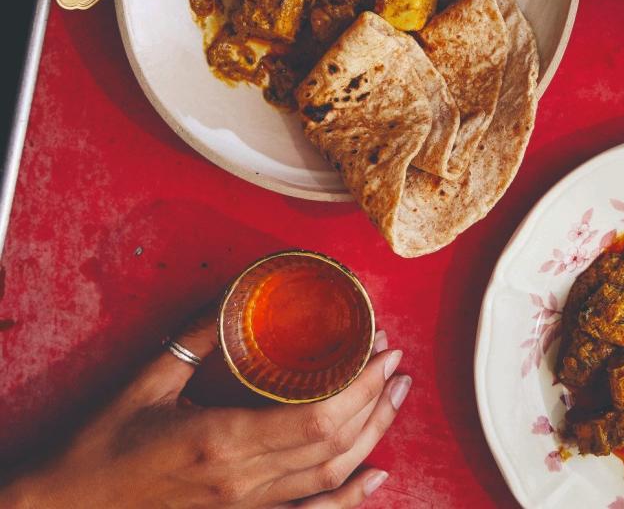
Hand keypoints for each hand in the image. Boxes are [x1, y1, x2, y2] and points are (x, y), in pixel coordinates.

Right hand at [0, 313, 409, 507]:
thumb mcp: (149, 380)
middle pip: (334, 443)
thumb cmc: (104, 444)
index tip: (383, 351)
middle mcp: (243, 479)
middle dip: (376, 399)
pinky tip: (377, 476)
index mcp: (222, 439)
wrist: (70, 507)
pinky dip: (349, 499)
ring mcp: (246, 507)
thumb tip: (240, 294)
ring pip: (330, 476)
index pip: (317, 416)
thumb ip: (200, 338)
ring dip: (373, 435)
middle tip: (395, 362)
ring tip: (396, 396)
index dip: (362, 385)